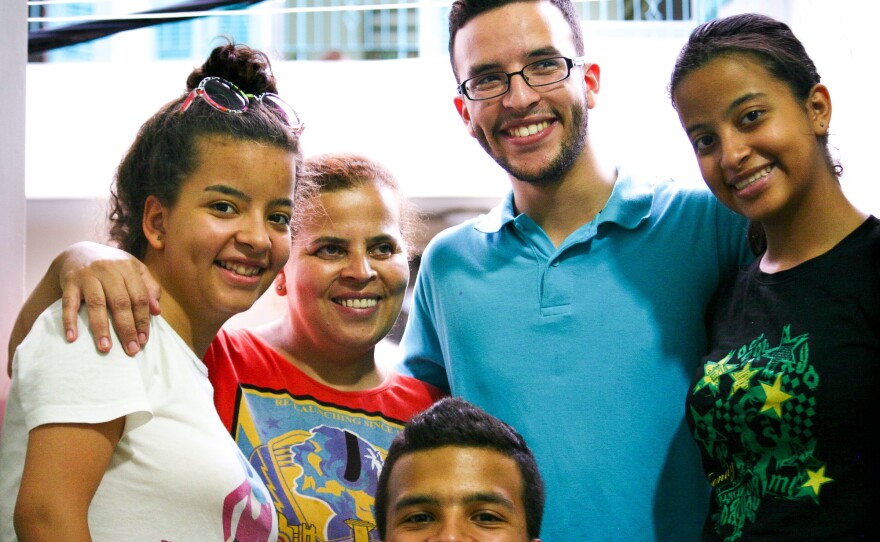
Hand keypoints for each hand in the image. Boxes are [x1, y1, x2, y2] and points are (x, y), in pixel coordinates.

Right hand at [58, 241, 160, 355]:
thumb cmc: (114, 267)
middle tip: (131, 350)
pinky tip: (73, 338)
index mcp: (128, 268)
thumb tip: (157, 311)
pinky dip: (69, 320)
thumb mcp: (135, 270)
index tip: (143, 340)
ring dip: (101, 328)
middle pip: (120, 302)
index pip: (139, 297)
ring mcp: (87, 275)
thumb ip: (149, 288)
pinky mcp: (69, 281)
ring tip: (105, 348)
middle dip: (127, 328)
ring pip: (96, 304)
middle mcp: (108, 270)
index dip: (143, 320)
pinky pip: (68, 303)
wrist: (79, 252)